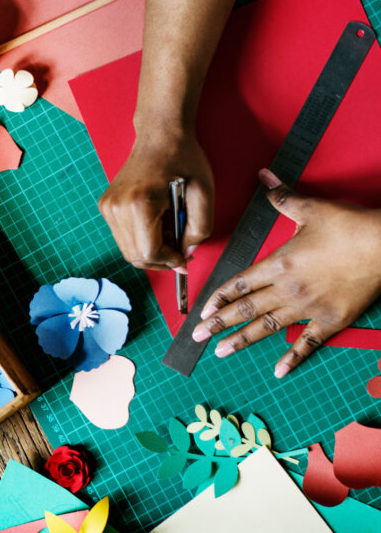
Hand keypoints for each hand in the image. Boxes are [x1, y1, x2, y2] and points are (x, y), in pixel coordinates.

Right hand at [98, 125, 213, 270]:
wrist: (160, 134)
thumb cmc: (182, 158)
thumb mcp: (204, 193)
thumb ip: (200, 229)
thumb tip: (186, 253)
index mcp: (139, 204)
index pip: (148, 253)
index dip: (169, 262)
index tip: (183, 260)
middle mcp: (117, 207)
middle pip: (134, 256)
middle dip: (159, 260)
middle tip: (179, 250)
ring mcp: (108, 207)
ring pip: (127, 250)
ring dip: (150, 250)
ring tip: (168, 232)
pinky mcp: (106, 206)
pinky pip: (123, 236)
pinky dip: (141, 239)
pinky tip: (156, 224)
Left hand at [192, 169, 380, 377]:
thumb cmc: (349, 226)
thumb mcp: (311, 208)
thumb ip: (281, 197)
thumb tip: (264, 176)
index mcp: (278, 263)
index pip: (238, 284)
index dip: (218, 298)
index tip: (202, 310)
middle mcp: (287, 289)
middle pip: (245, 309)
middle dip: (218, 323)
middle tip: (197, 337)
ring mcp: (309, 307)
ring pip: (267, 327)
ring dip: (242, 340)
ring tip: (221, 351)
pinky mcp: (332, 319)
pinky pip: (308, 342)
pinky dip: (292, 358)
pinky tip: (278, 371)